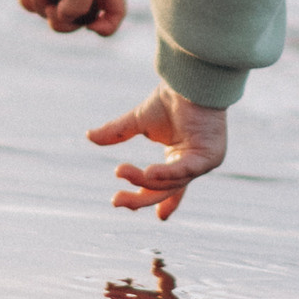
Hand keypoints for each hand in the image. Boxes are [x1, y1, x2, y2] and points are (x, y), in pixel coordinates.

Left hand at [7, 0, 126, 35]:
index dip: (107, 26)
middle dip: (63, 22)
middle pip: (79, 23)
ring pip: (51, 16)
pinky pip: (33, 7)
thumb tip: (63, 16)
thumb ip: (78, 7)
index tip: (91, 27)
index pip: (116, 12)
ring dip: (40, 2)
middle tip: (51, 10)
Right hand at [87, 85, 228, 218]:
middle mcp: (193, 163)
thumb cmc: (171, 98)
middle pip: (166, 189)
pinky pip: (185, 170)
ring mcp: (204, 162)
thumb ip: (117, 133)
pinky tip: (149, 173)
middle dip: (141, 198)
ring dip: (144, 179)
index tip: (159, 217)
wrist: (188, 80)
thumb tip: (89, 137)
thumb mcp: (138, 120)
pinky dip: (166, 173)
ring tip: (122, 171)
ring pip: (171, 182)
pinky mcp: (210, 157)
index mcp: (181, 157)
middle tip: (116, 201)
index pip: (172, 186)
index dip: (164, 202)